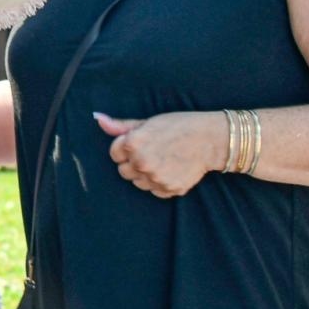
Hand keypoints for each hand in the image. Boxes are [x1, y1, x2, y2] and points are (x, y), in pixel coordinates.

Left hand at [95, 111, 219, 197]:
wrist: (210, 140)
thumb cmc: (178, 126)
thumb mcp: (148, 122)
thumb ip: (121, 126)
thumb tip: (98, 118)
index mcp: (133, 144)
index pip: (114, 154)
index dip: (125, 148)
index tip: (140, 143)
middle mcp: (142, 163)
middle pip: (123, 171)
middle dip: (132, 163)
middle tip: (152, 152)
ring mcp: (156, 178)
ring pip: (138, 183)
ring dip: (144, 174)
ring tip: (162, 160)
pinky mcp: (169, 189)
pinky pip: (154, 191)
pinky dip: (159, 183)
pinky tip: (170, 170)